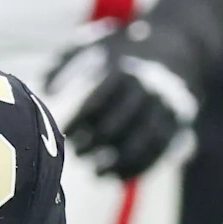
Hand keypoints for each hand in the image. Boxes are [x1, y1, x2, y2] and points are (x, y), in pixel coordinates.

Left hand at [45, 22, 201, 180]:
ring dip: (115, 163)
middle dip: (92, 144)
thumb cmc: (120, 55)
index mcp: (122, 71)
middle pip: (116, 125)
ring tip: (95, 171)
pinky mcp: (176, 126)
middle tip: (78, 151)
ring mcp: (164, 109)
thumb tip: (46, 87)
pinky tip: (116, 176)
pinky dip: (136, 168)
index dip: (77, 122)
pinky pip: (157, 153)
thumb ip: (66, 63)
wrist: (173, 51)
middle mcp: (146, 90)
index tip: (64, 131)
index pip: (95, 103)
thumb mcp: (94, 47)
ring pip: (140, 143)